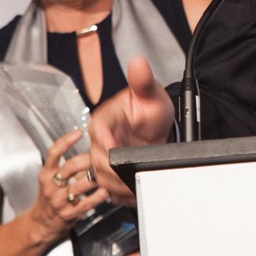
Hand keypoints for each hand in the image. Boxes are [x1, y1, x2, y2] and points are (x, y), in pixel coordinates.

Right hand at [29, 129, 108, 241]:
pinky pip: (87, 202)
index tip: (78, 132)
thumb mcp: (51, 179)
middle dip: (88, 159)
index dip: (65, 141)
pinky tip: (107, 190)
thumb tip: (88, 151)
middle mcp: (51, 186)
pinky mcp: (68, 214)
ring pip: (81, 184)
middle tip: (103, 153)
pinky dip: (99, 196)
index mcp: (46, 175)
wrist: (42, 223)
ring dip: (97, 177)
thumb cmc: (50, 197)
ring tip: (109, 170)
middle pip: (70, 167)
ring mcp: (59, 201)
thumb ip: (67, 167)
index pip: (53, 154)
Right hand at [89, 56, 174, 203]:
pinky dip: (119, 191)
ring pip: (100, 176)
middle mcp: (100, 137)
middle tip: (131, 173)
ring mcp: (103, 155)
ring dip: (116, 183)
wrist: (159, 129)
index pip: (98, 130)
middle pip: (96, 158)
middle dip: (114, 168)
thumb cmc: (152, 109)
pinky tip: (131, 189)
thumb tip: (138, 63)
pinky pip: (107, 186)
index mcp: (105, 117)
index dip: (106, 142)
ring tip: (133, 184)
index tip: (115, 151)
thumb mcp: (151, 94)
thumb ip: (143, 81)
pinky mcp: (109, 171)